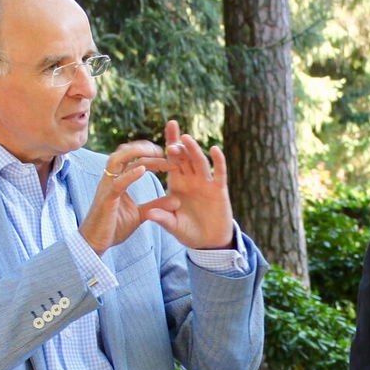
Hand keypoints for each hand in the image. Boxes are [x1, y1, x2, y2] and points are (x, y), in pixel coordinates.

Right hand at [79, 137, 167, 253]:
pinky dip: (130, 175)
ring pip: (117, 160)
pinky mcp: (106, 200)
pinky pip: (117, 183)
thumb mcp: (140, 214)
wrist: (95, 243)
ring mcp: (107, 188)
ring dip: (136, 153)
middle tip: (163, 149)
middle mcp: (110, 180)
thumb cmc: (114, 228)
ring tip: (155, 152)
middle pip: (124, 153)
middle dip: (143, 148)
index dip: (149, 155)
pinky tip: (143, 170)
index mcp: (118, 181)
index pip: (133, 160)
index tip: (166, 156)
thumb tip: (177, 201)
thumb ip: (156, 206)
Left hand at [137, 119, 234, 249]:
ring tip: (186, 138)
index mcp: (177, 183)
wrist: (209, 242)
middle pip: (185, 156)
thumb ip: (163, 218)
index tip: (159, 135)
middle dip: (178, 143)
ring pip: (199, 162)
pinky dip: (218, 161)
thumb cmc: (189, 232)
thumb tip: (149, 214)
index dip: (166, 147)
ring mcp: (206, 183)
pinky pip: (219, 173)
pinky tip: (215, 150)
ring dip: (194, 150)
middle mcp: (191, 179)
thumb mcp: (174, 226)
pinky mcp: (219, 190)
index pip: (170, 161)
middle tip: (171, 128)